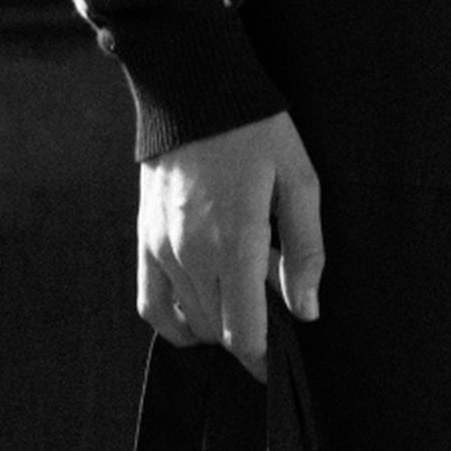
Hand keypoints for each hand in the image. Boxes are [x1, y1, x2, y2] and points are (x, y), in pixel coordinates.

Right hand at [137, 114, 324, 377]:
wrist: (192, 86)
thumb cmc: (255, 130)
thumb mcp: (299, 181)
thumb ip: (306, 251)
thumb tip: (307, 311)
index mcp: (233, 244)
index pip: (244, 334)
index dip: (264, 359)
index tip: (280, 364)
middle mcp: (191, 255)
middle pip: (220, 332)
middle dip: (249, 333)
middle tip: (272, 302)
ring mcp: (161, 250)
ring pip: (191, 323)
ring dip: (220, 322)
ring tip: (242, 290)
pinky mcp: (144, 241)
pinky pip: (152, 307)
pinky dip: (177, 323)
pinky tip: (201, 312)